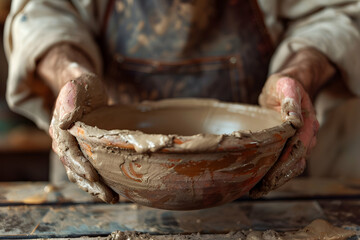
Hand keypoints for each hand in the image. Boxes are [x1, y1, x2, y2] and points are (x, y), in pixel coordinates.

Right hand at [37, 44, 117, 202]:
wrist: (85, 86)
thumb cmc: (83, 83)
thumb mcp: (79, 85)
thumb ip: (72, 99)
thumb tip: (64, 122)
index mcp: (60, 128)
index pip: (67, 152)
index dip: (79, 165)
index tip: (94, 176)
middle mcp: (64, 141)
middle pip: (74, 168)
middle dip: (91, 184)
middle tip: (109, 195)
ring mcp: (75, 147)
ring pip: (81, 173)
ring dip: (95, 187)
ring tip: (113, 198)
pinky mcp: (86, 150)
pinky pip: (90, 168)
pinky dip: (99, 180)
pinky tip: (113, 188)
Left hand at [250, 48, 335, 197]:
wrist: (288, 87)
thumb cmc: (283, 85)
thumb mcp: (284, 86)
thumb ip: (290, 100)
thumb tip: (294, 120)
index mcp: (308, 122)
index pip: (298, 148)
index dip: (284, 164)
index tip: (269, 177)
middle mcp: (308, 135)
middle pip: (296, 162)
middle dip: (278, 178)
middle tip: (258, 190)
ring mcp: (300, 141)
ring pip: (292, 166)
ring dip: (276, 180)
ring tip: (257, 190)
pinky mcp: (290, 145)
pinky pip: (286, 162)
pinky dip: (275, 173)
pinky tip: (260, 180)